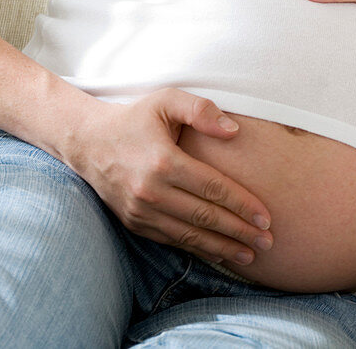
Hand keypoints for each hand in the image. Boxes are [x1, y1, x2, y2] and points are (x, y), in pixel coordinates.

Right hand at [65, 89, 272, 265]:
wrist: (87, 141)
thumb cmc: (135, 117)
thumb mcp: (166, 100)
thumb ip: (201, 110)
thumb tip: (234, 131)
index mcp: (164, 161)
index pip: (213, 188)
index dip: (242, 205)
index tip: (266, 217)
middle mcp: (151, 191)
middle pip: (205, 217)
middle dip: (240, 232)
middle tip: (268, 241)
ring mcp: (140, 211)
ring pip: (189, 235)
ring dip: (222, 248)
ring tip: (250, 255)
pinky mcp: (134, 223)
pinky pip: (172, 241)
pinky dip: (198, 250)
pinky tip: (219, 255)